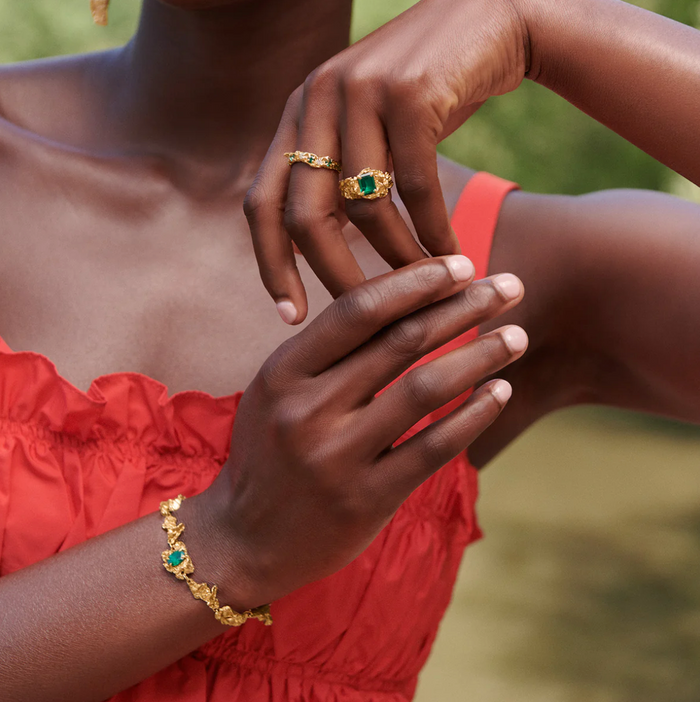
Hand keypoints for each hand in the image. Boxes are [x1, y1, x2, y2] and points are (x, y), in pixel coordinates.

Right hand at [207, 256, 526, 607]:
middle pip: (400, 342)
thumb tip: (405, 304)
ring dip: (480, 356)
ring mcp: (337, 458)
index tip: (461, 265)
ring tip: (516, 336)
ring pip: (424, 389)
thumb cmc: (269, 454)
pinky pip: (433, 448)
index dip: (415, 282)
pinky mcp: (366, 500)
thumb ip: (328, 353)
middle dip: (463, 306)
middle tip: (508, 286)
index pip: (357, 310)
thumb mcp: (278, 391)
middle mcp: (308, 410)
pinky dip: (473, 415)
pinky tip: (500, 392)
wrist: (242, 539)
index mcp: (282, 372)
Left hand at [244, 0, 528, 322]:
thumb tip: (315, 251)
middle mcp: (317, 98)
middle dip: (335, 276)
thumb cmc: (425, 93)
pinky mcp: (410, 93)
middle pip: (305, 216)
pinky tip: (451, 257)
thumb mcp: (366, 129)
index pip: (261, 202)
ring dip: (396, 260)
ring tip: (422, 288)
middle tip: (366, 316)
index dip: (271, 265)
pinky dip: (433, 233)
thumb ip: (336, 177)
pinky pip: (415, 189)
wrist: (489, 21)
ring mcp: (360, 91)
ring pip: (364, 208)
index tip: (290, 316)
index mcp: (298, 114)